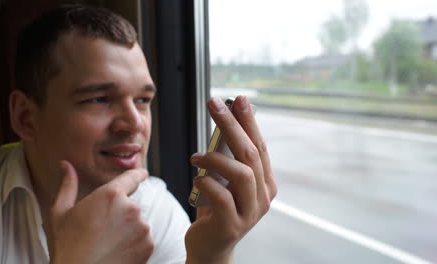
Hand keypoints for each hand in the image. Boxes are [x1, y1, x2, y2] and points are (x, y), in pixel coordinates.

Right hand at [46, 160, 153, 263]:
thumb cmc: (67, 247)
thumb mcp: (60, 213)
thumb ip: (68, 185)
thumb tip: (65, 164)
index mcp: (110, 195)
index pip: (131, 177)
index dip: (137, 174)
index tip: (143, 173)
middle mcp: (131, 207)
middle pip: (130, 205)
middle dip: (119, 213)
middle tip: (100, 229)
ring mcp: (142, 227)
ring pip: (137, 223)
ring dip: (127, 229)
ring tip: (106, 243)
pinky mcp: (149, 245)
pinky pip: (143, 239)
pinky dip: (133, 244)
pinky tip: (116, 252)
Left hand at [185, 96, 276, 263]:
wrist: (211, 248)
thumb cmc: (216, 210)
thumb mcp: (225, 182)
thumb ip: (229, 160)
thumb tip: (223, 125)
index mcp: (264, 183)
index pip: (259, 146)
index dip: (249, 122)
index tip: (239, 100)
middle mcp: (263, 197)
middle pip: (251, 154)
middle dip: (232, 125)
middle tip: (215, 105)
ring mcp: (250, 212)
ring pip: (242, 174)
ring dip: (216, 159)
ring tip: (196, 157)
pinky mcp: (232, 226)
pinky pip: (222, 197)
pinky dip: (206, 183)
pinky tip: (196, 179)